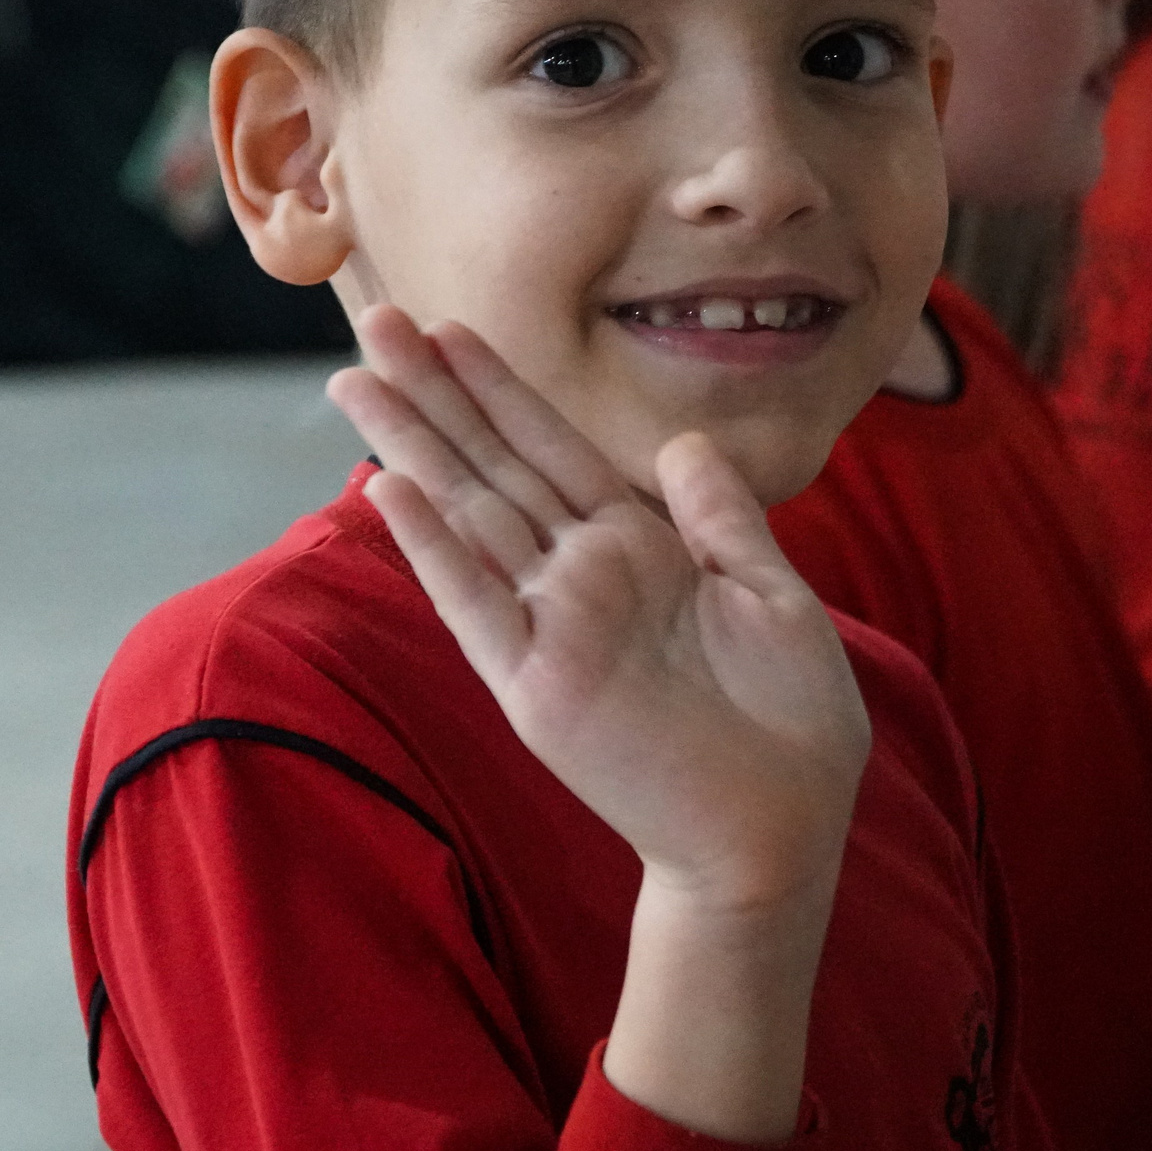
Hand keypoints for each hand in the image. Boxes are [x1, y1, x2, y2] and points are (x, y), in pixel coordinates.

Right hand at [326, 304, 870, 909]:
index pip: (554, 450)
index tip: (449, 326)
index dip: (500, 389)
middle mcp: (582, 578)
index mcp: (639, 551)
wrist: (787, 831)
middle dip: (434, 394)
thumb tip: (681, 444)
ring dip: (413, 447)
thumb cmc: (794, 726)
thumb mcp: (774, 597)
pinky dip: (435, 548)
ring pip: (470, 516)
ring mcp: (553, 628)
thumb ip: (723, 520)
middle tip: (375, 319)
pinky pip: (477, 605)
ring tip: (357, 380)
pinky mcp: (538, 686)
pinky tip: (393, 489)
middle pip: (494, 466)